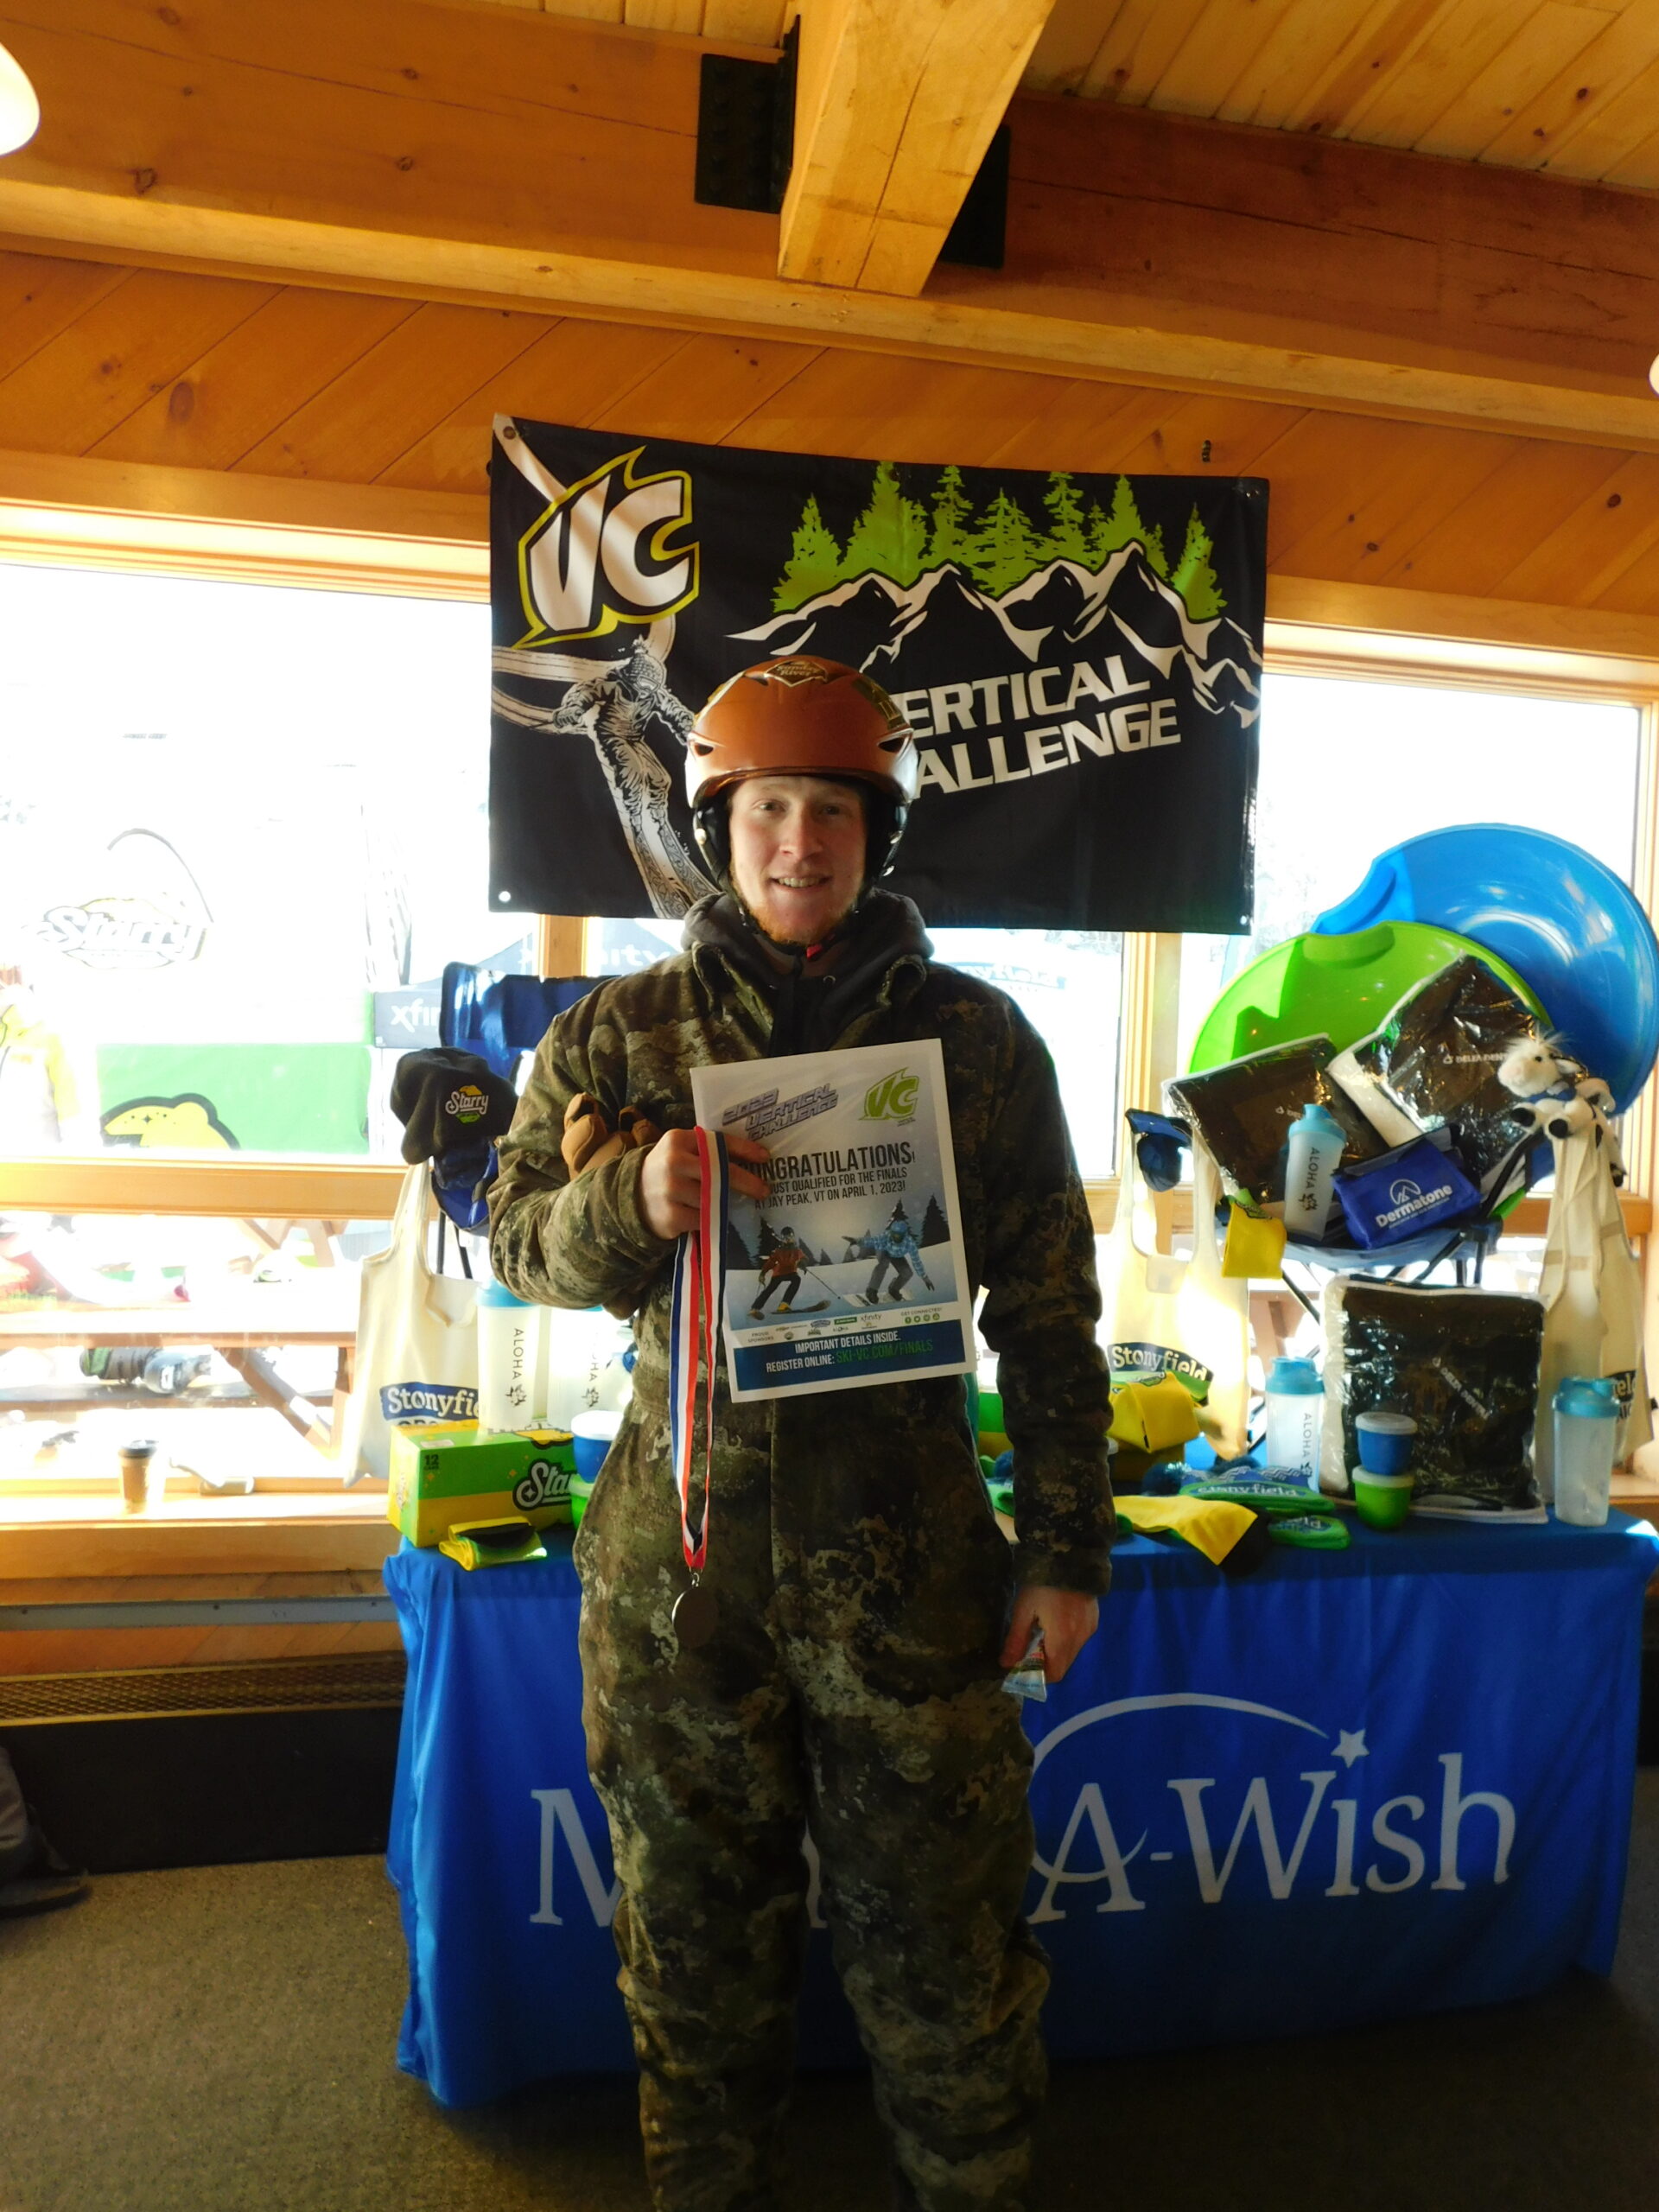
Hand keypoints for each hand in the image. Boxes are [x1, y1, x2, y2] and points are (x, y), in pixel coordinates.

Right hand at [638, 1128, 770, 1241]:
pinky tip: (702, 1215)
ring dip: (722, 1203)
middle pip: (720, 1172)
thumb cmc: (669, 1171)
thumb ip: (708, 1150)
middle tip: (763, 1190)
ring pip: (714, 1198)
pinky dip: (708, 1218)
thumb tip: (753, 1158)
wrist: (632, 1197)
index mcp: (678, 1140)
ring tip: (719, 1203)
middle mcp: (673, 1162)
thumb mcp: (681, 1151)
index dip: (744, 1150)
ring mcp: (671, 1190)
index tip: (765, 1157)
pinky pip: (704, 1218)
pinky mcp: (671, 1216)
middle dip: (746, 1182)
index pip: (717, 1142)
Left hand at [1000, 1585, 1099, 1683]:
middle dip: (1045, 1663)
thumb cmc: (1041, 1584)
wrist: (1069, 1555)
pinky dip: (1065, 1640)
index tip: (1023, 1666)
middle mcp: (1081, 1638)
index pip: (1055, 1673)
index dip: (1038, 1675)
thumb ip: (1016, 1640)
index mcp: (1063, 1638)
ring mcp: (1090, 1629)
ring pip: (1071, 1653)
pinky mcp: (1094, 1620)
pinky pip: (1079, 1640)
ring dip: (1055, 1651)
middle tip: (1029, 1647)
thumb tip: (1006, 1665)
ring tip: (1041, 1630)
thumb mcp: (1023, 1609)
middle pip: (1063, 1665)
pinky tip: (1055, 1622)